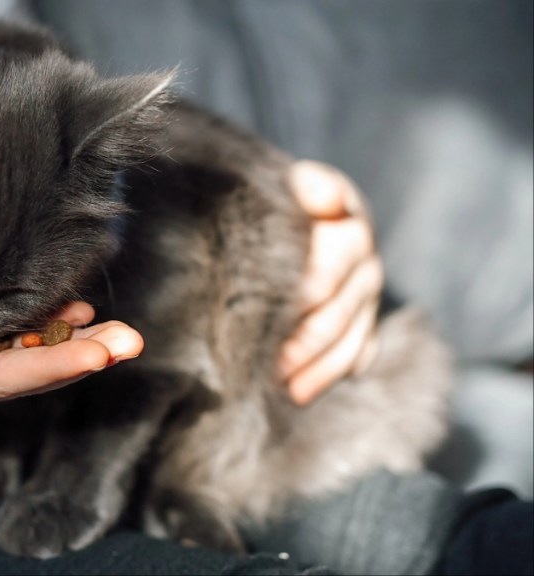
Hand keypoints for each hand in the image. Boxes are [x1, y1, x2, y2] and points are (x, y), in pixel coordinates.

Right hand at [0, 277, 143, 416]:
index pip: (2, 379)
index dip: (50, 365)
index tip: (97, 354)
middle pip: (28, 372)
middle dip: (82, 357)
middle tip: (132, 341)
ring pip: (27, 355)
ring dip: (74, 344)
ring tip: (120, 330)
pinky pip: (11, 335)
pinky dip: (45, 324)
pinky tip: (75, 311)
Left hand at [279, 160, 382, 404]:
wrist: (289, 212)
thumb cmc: (275, 198)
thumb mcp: (283, 182)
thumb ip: (302, 186)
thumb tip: (321, 195)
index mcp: (347, 217)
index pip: (330, 263)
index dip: (303, 293)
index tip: (278, 313)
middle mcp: (364, 256)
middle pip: (336, 310)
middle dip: (301, 341)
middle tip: (266, 364)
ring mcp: (367, 293)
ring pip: (348, 340)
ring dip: (315, 369)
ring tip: (280, 388)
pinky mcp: (364, 320)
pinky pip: (356, 356)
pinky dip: (327, 376)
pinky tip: (297, 393)